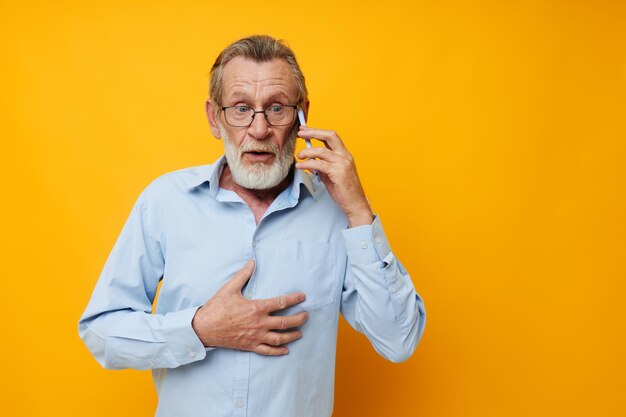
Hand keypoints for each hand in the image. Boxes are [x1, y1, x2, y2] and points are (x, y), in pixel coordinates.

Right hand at [191, 260, 308, 355]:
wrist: (204, 328)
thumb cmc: (216, 308)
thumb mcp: (229, 288)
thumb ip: (243, 275)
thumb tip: (252, 262)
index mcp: (256, 308)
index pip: (281, 303)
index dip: (294, 299)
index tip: (303, 297)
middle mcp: (259, 324)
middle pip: (285, 322)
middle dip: (299, 319)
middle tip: (306, 315)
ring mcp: (255, 336)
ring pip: (279, 338)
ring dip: (292, 335)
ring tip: (300, 333)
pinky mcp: (249, 346)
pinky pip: (267, 350)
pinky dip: (278, 351)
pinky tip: (286, 350)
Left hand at [295, 126, 373, 226]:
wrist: (355, 203)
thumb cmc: (345, 191)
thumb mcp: (331, 174)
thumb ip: (322, 165)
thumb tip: (310, 159)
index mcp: (345, 155)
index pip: (331, 137)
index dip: (317, 131)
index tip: (305, 129)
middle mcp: (345, 156)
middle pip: (329, 136)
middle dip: (313, 132)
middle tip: (300, 133)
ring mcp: (343, 164)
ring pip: (322, 151)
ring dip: (307, 151)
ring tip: (299, 156)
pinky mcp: (338, 173)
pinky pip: (319, 164)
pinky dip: (307, 163)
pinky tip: (301, 166)